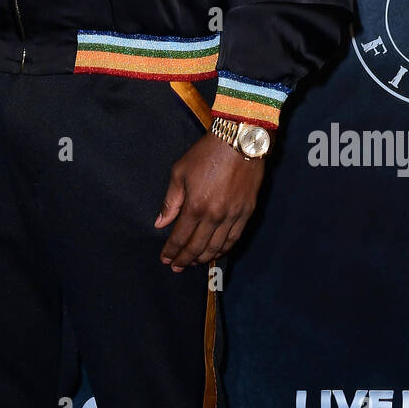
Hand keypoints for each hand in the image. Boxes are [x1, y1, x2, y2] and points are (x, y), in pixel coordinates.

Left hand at [154, 130, 267, 270]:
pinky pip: (234, 238)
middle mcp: (215, 216)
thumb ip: (170, 201)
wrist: (240, 141)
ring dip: (204, 258)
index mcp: (196, 206)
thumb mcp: (180, 172)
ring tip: (194, 263)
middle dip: (185, 259)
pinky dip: (224, 249)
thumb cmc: (206, 153)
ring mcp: (233, 216)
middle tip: (176, 266)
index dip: (171, 250)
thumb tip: (161, 223)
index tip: (165, 258)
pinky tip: (216, 252)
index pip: (180, 237)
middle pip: (198, 247)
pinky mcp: (247, 212)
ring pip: (217, 247)